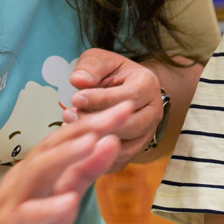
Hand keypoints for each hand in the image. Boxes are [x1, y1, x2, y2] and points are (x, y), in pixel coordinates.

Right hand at [0, 101, 131, 223]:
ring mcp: (13, 204)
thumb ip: (86, 171)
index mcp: (38, 167)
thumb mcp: (63, 197)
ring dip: (64, 155)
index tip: (126, 106)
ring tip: (91, 141)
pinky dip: (48, 209)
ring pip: (36, 172)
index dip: (97, 121)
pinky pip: (27, 218)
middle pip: (53, 146)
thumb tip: (111, 140)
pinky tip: (69, 201)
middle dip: (85, 128)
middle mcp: (24, 178)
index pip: (68, 137)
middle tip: (114, 114)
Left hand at [62, 48, 162, 171]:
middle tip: (69, 114)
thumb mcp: (102, 61)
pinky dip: (96, 158)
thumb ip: (91, 67)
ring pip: (126, 147)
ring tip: (70, 128)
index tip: (76, 98)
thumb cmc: (112, 74)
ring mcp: (146, 134)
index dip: (102, 99)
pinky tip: (75, 146)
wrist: (126, 90)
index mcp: (148, 86)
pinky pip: (118, 162)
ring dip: (97, 141)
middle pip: (132, 125)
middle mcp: (154, 113)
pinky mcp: (134, 152)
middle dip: (99, 122)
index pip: (130, 96)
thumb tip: (79, 80)